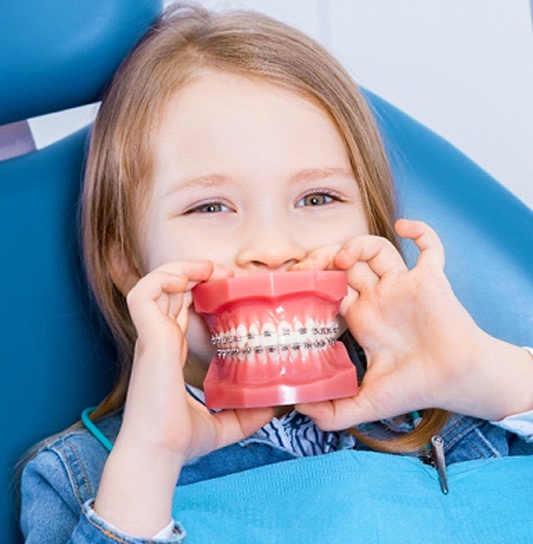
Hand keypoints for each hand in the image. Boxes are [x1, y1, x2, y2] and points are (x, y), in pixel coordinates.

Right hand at [95, 260, 273, 535]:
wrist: (159, 453)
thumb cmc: (180, 441)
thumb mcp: (225, 423)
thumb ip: (249, 413)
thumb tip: (278, 408)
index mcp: (170, 354)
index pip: (180, 311)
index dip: (198, 294)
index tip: (226, 290)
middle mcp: (158, 340)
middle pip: (170, 292)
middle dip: (195, 275)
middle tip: (224, 274)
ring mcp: (151, 336)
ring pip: (155, 284)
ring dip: (181, 269)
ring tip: (210, 269)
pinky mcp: (148, 336)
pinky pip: (144, 293)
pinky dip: (164, 278)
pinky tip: (191, 279)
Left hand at [295, 220, 532, 429]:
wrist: (458, 383)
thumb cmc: (417, 389)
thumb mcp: (368, 403)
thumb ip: (334, 412)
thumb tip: (298, 409)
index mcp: (363, 317)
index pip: (330, 288)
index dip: (312, 281)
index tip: (296, 282)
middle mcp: (380, 297)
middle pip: (347, 264)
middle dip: (326, 258)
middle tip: (310, 264)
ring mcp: (404, 286)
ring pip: (378, 250)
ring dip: (359, 244)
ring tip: (344, 258)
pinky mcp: (431, 280)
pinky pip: (430, 247)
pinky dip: (421, 231)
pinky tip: (406, 227)